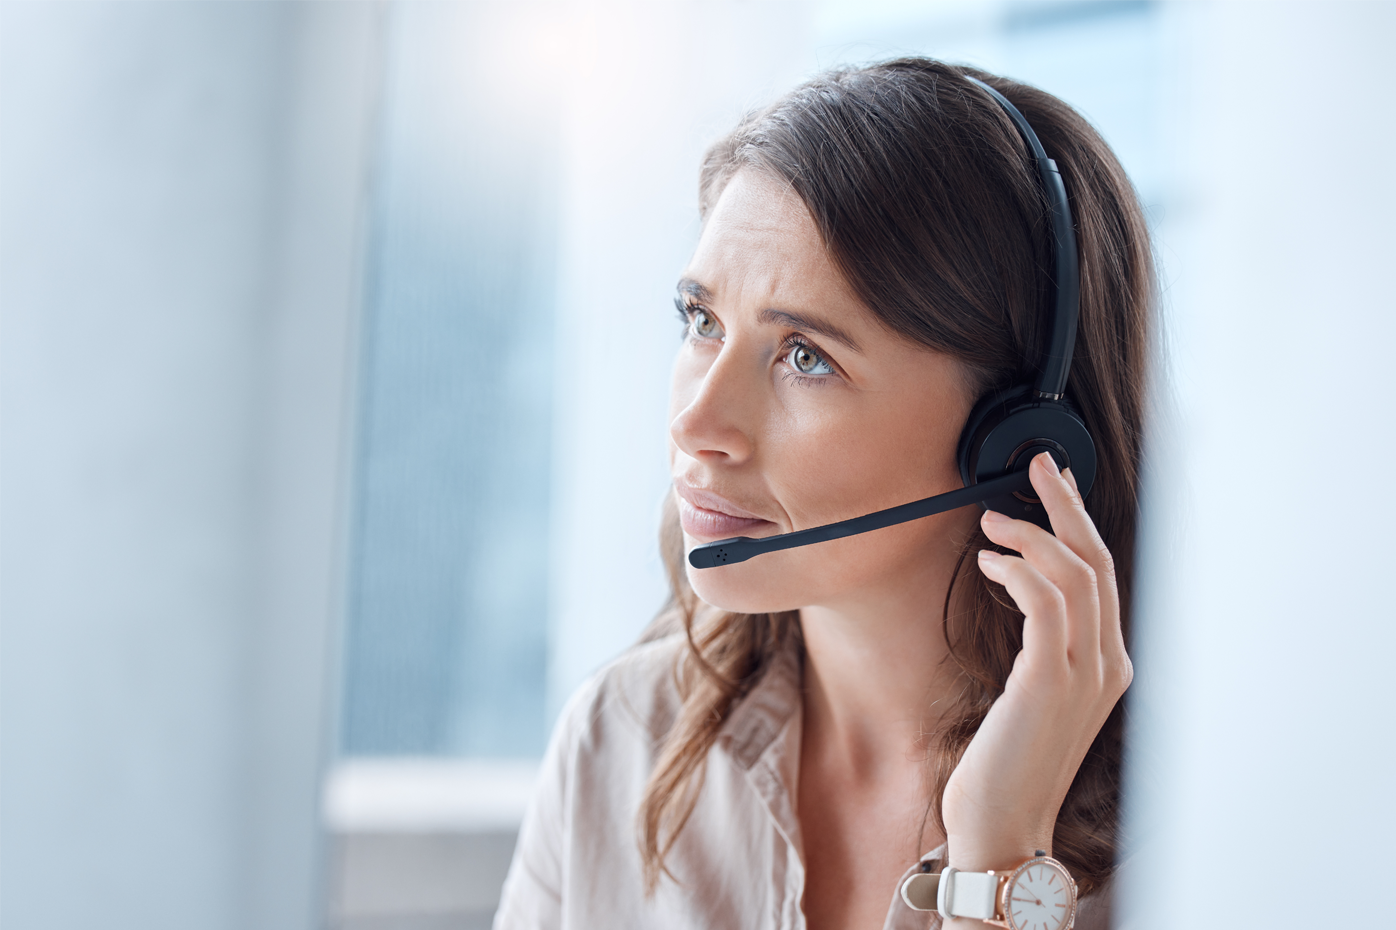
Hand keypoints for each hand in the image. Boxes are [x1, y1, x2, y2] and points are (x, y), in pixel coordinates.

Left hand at [940, 452, 1131, 880]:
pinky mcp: (1049, 682)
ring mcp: (1084, 674)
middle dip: (1067, 505)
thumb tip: (1020, 585)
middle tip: (1037, 465)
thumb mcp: (1032, 695)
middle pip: (1098, 561)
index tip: (1053, 485)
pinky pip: (1047, 604)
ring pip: (1076, 574)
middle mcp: (1107, 664)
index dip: (1080, 523)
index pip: (1103, 575)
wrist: (1002, 824)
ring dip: (1032, 534)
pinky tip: (989, 562)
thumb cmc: (1006, 761)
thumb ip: (1041, 646)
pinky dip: (1019, 569)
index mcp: (1107, 665)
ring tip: (992, 521)